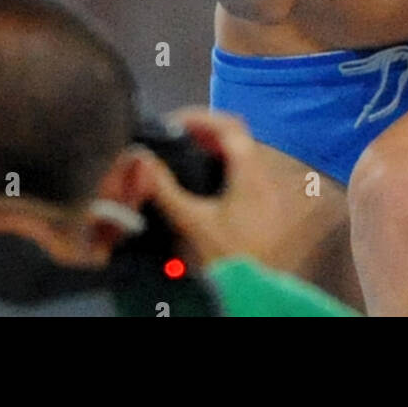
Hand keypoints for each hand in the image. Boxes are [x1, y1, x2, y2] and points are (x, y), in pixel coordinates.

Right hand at [141, 109, 295, 269]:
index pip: (228, 126)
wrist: (256, 290)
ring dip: (212, 146)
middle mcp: (263, 174)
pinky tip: (200, 179)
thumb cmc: (229, 255)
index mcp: (250, 171)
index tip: (171, 122)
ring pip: (240, 152)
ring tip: (182, 152)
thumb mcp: (193, 223)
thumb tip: (141, 160)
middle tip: (173, 135)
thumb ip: (166, 190)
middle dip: (204, 129)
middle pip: (236, 135)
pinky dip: (220, 164)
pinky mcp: (262, 204)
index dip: (199, 117)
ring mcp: (266, 189)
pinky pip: (242, 170)